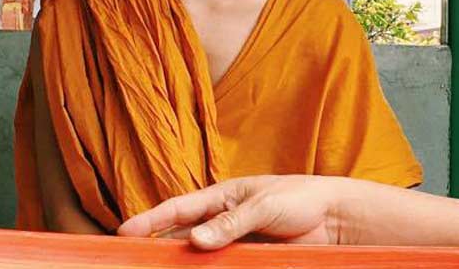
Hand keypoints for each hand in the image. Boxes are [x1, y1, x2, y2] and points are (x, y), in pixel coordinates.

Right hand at [117, 176, 339, 249]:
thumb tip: (196, 240)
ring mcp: (234, 243)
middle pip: (182, 237)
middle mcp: (223, 220)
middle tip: (136, 262)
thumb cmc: (301, 198)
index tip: (123, 232)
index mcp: (223, 196)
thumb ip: (231, 223)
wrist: (335, 218)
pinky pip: (222, 268)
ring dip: (183, 264)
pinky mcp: (249, 260)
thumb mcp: (264, 205)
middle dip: (159, 249)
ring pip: (199, 258)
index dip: (150, 220)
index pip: (179, 208)